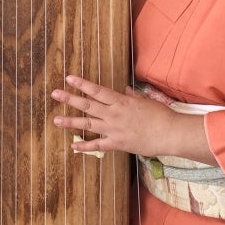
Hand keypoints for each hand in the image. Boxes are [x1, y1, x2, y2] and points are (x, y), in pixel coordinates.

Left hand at [51, 74, 215, 163]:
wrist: (170, 133)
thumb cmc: (161, 115)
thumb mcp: (146, 101)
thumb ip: (133, 96)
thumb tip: (126, 90)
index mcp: (121, 101)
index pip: (97, 90)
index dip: (82, 84)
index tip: (69, 78)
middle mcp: (113, 114)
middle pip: (87, 105)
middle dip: (69, 98)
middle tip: (55, 94)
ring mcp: (113, 129)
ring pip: (87, 124)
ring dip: (71, 122)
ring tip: (56, 120)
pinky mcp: (117, 144)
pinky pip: (97, 145)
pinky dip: (85, 146)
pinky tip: (73, 146)